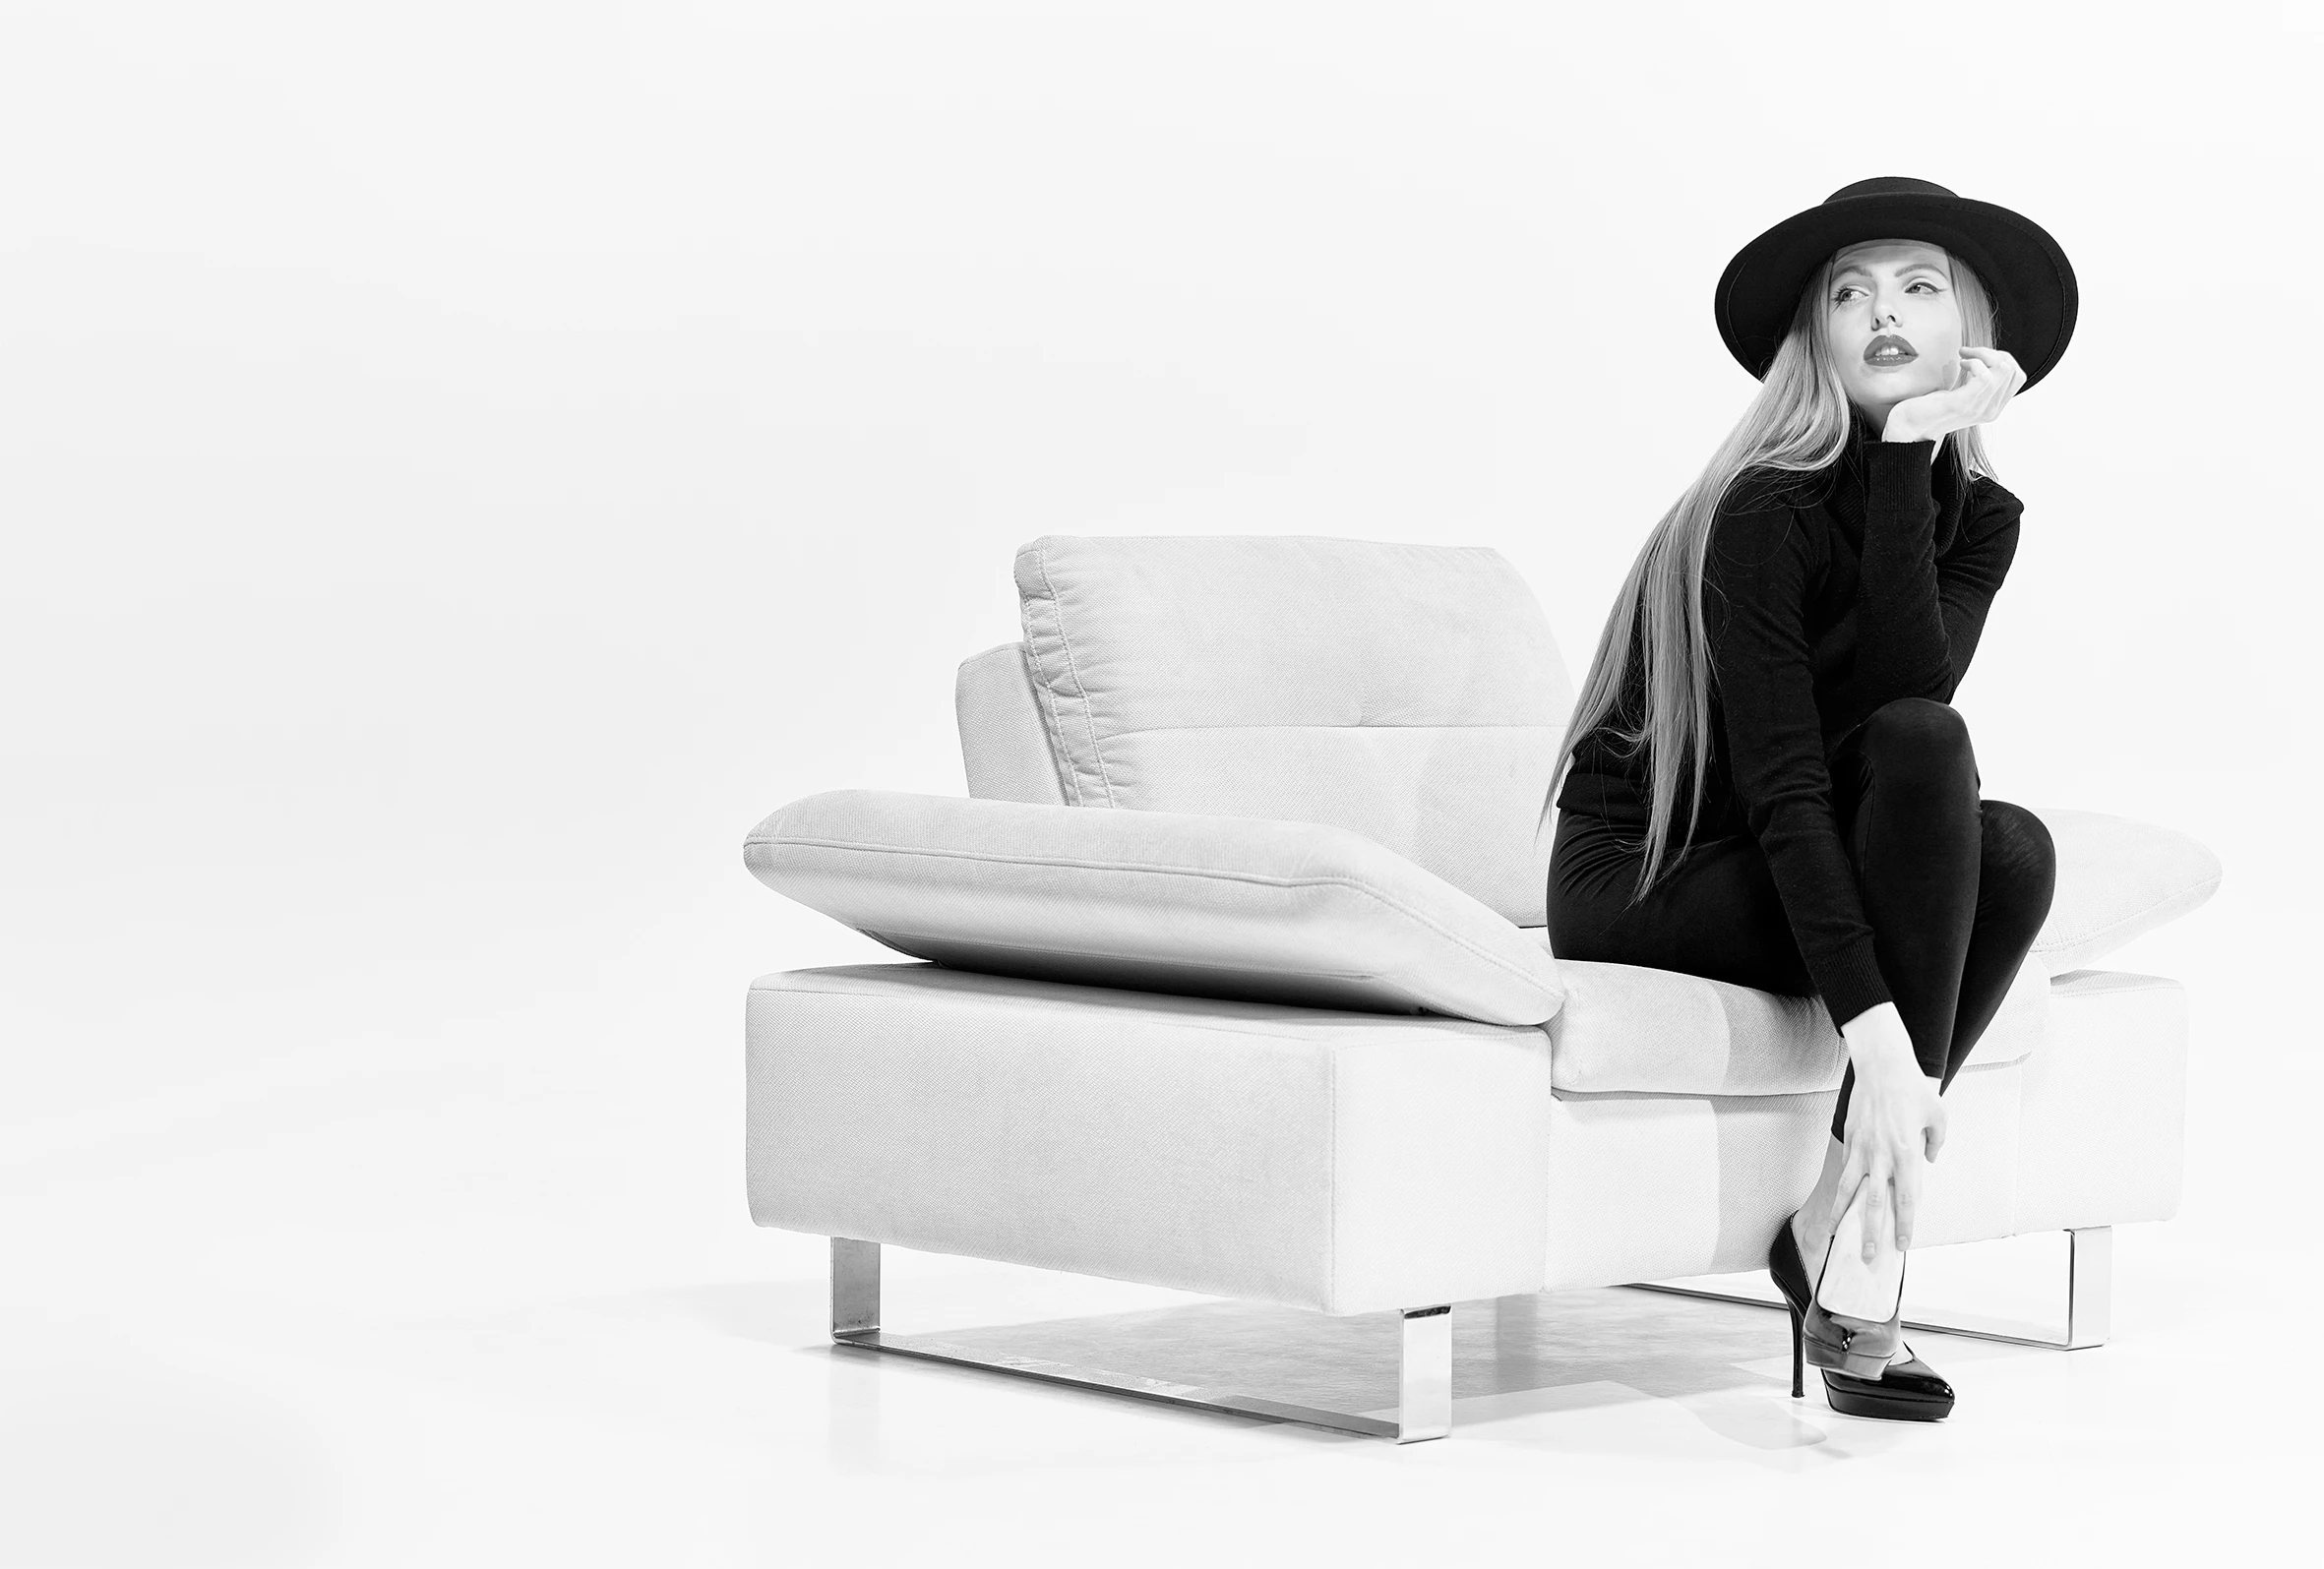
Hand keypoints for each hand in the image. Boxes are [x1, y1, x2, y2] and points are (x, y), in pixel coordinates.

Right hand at [1833, 1002, 1947, 1256]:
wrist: (1882, 1065)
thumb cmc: (1914, 1089)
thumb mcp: (1938, 1116)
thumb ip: (1936, 1142)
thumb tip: (1928, 1159)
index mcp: (1907, 1154)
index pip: (1907, 1198)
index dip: (1905, 1223)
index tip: (1902, 1245)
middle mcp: (1882, 1156)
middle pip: (1875, 1203)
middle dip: (1872, 1233)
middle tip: (1870, 1257)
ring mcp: (1862, 1149)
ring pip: (1849, 1191)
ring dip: (1844, 1217)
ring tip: (1837, 1239)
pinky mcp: (1850, 1140)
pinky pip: (1844, 1172)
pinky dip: (1839, 1193)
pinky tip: (1836, 1207)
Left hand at [1882, 344, 2025, 443]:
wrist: (1909, 427)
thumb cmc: (1931, 407)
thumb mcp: (1961, 393)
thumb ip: (1977, 383)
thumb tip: (1989, 358)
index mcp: (1993, 407)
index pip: (2017, 376)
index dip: (2001, 358)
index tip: (1979, 355)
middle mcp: (1990, 410)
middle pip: (2013, 370)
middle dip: (1993, 353)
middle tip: (1971, 352)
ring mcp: (1979, 408)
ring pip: (2002, 369)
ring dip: (1983, 354)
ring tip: (1965, 356)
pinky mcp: (1964, 404)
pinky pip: (1985, 376)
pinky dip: (1974, 362)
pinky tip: (1961, 364)